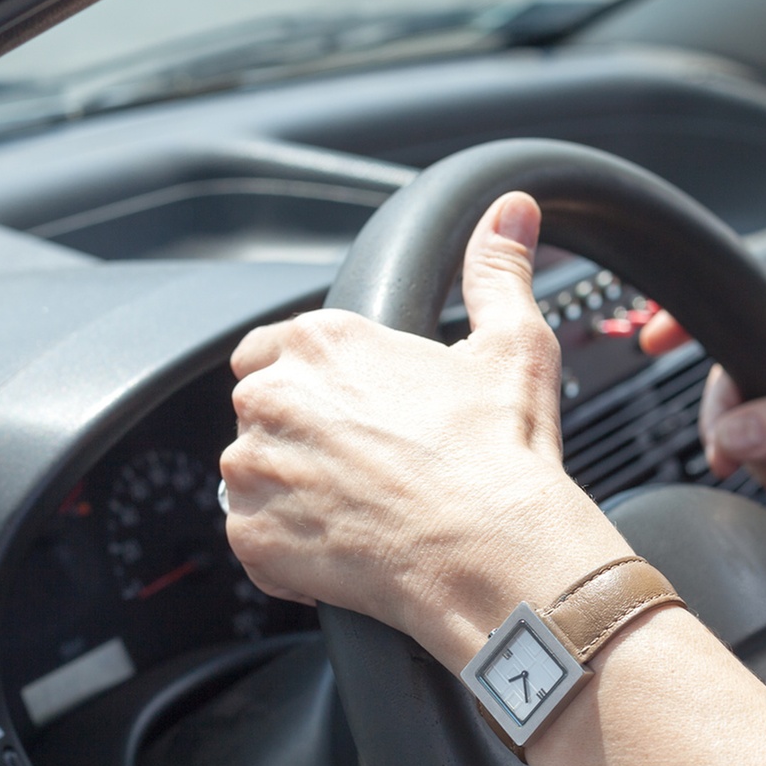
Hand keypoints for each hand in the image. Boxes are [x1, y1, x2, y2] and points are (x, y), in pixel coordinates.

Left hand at [221, 192, 630, 660]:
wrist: (494, 554)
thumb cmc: (503, 454)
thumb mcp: (512, 346)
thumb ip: (498, 271)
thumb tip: (512, 211)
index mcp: (322, 341)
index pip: (272, 348)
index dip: (315, 381)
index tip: (356, 410)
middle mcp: (272, 397)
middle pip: (262, 411)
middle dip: (305, 436)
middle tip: (374, 464)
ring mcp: (254, 470)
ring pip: (255, 476)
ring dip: (296, 492)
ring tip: (368, 510)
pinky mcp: (253, 537)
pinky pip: (257, 540)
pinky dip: (293, 551)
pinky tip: (353, 549)